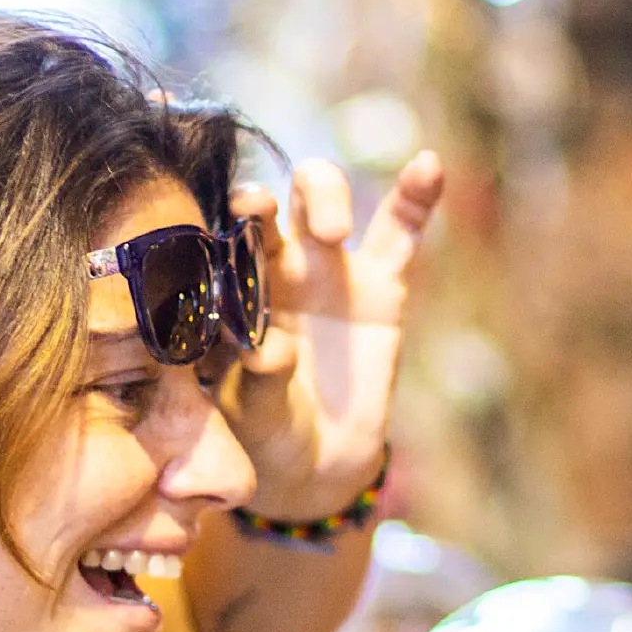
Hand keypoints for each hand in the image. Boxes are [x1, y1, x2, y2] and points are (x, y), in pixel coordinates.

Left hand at [223, 151, 442, 519]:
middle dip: (262, 202)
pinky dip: (416, 197)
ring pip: (324, 201)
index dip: (206, 230)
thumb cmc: (268, 433)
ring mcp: (329, 271)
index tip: (203, 235)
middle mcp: (273, 267)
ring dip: (324, 196)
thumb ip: (260, 378)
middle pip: (268, 205)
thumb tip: (267, 347)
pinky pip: (400, 232)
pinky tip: (428, 166)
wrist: (316, 465)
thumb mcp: (257, 414)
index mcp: (228, 290)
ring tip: (331, 232)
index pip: (215, 242)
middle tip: (262, 219)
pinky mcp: (382, 285)